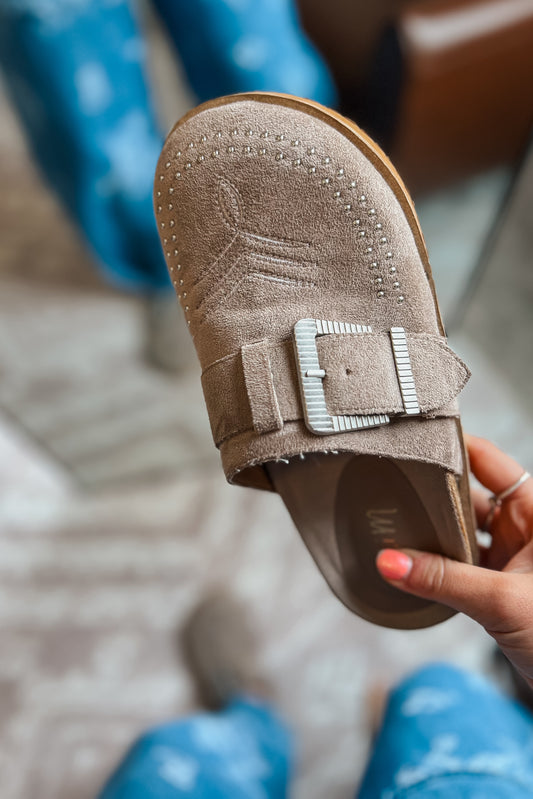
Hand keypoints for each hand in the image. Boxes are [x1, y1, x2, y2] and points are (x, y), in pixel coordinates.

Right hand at [376, 435, 532, 688]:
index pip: (489, 460)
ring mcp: (511, 551)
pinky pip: (460, 558)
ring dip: (433, 530)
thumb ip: (441, 580)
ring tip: (394, 523)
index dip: (454, 446)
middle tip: (391, 485)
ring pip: (462, 526)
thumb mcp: (501, 601)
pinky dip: (438, 559)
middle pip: (468, 491)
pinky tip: (411, 559)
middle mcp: (523, 523)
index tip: (414, 440)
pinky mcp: (498, 578)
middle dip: (432, 491)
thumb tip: (388, 561)